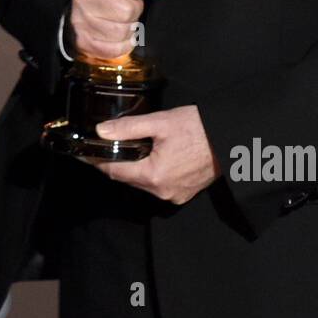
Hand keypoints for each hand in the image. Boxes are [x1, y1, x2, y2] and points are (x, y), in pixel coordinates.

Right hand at [68, 0, 159, 60]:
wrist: (81, 4)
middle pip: (126, 10)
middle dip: (134, 9)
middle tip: (128, 7)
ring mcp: (81, 20)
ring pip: (121, 31)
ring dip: (129, 28)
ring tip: (123, 20)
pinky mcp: (83, 41)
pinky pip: (113, 49)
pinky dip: (122, 45)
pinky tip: (120, 36)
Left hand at [90, 104, 219, 204]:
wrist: (231, 138)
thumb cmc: (198, 127)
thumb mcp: (161, 122)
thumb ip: (129, 127)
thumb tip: (101, 131)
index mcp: (153, 175)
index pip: (114, 171)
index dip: (98, 161)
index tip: (85, 152)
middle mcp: (162, 192)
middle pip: (128, 178)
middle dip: (116, 163)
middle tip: (106, 145)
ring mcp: (174, 195)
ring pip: (143, 183)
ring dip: (134, 168)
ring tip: (129, 148)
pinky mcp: (184, 193)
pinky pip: (158, 185)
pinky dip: (151, 173)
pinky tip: (152, 156)